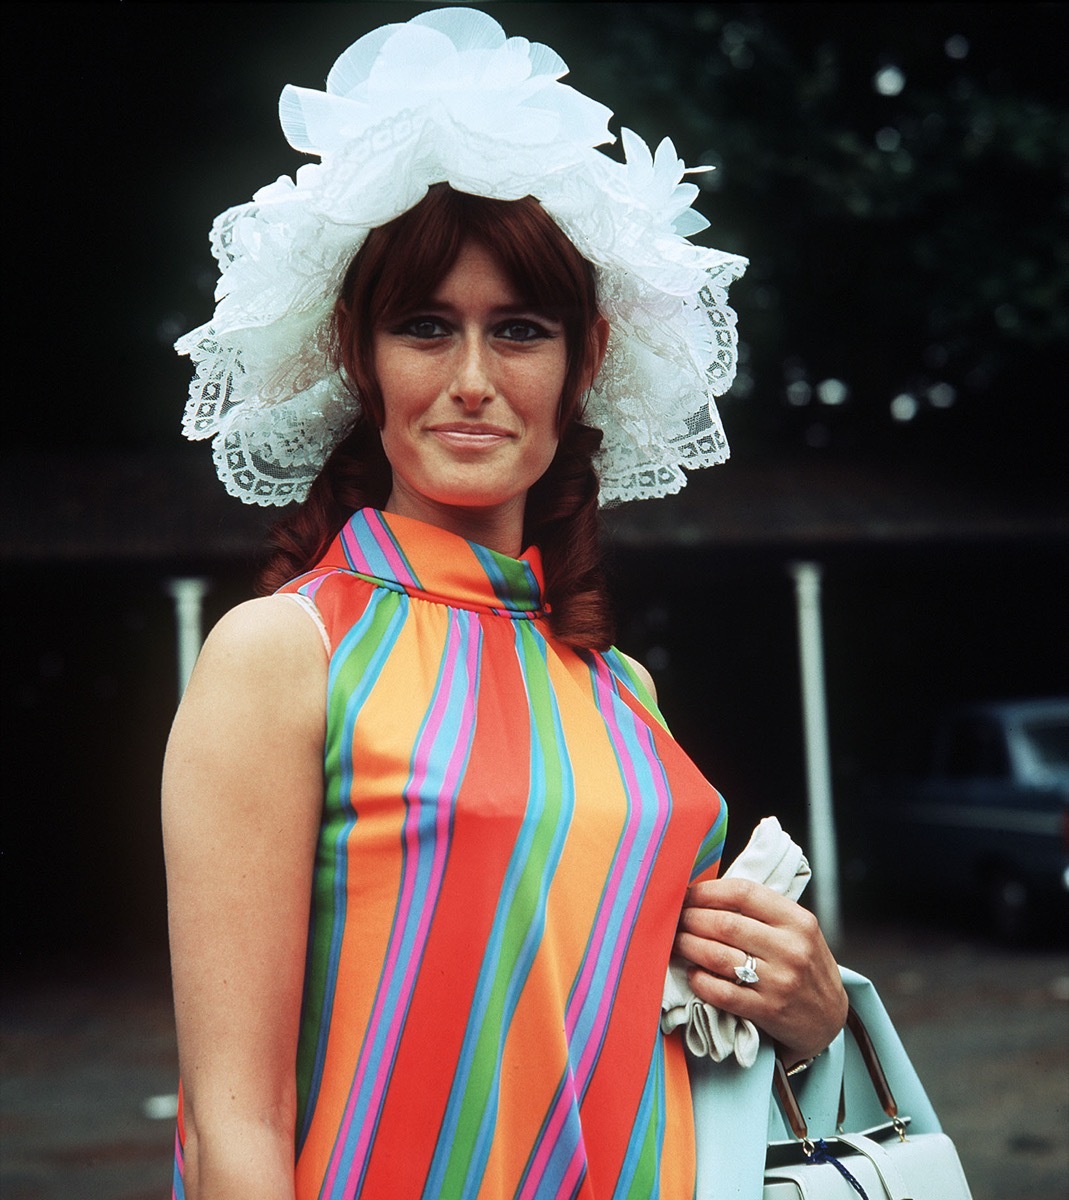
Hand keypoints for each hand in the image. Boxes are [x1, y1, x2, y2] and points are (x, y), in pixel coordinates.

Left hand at [674, 877, 846, 1064]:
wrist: (829, 1018)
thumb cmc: (804, 965)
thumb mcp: (796, 930)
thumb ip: (762, 911)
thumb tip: (706, 892)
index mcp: (797, 920)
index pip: (743, 893)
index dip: (707, 891)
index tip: (686, 894)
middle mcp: (791, 948)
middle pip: (725, 924)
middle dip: (690, 919)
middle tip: (673, 919)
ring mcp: (780, 981)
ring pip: (718, 956)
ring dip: (688, 946)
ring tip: (675, 942)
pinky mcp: (768, 1010)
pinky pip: (722, 992)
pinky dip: (700, 980)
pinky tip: (693, 973)